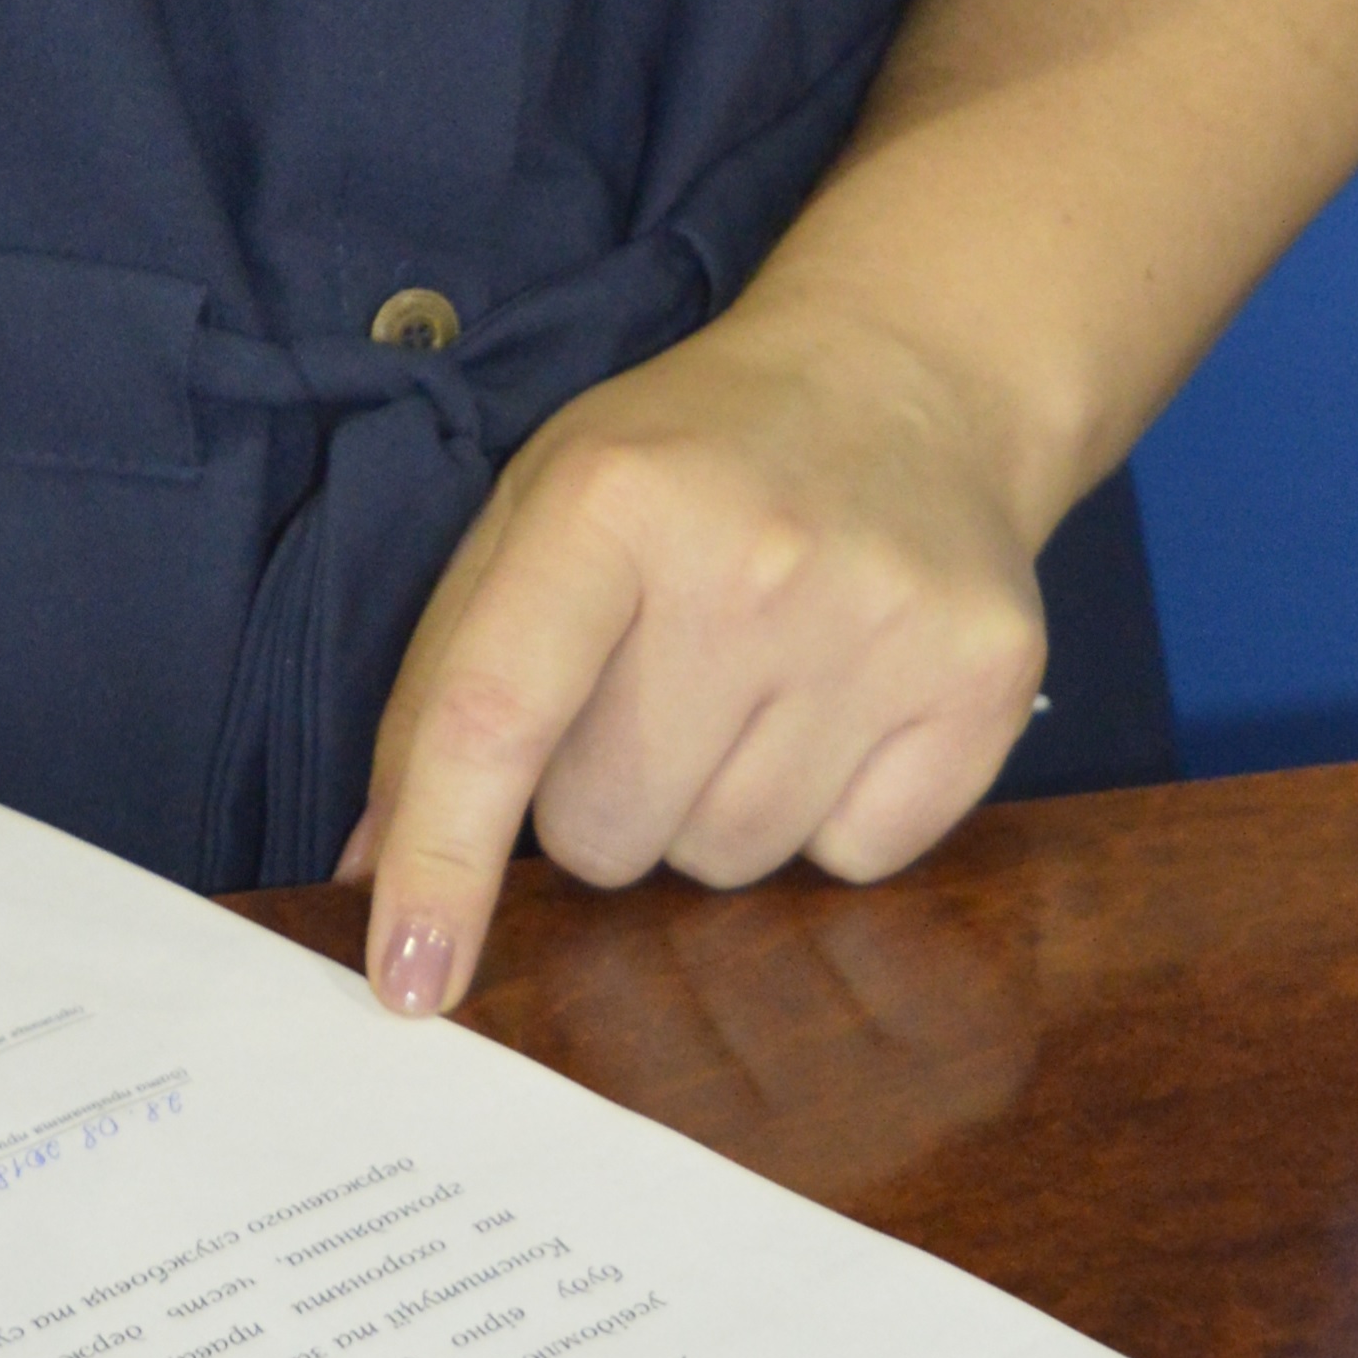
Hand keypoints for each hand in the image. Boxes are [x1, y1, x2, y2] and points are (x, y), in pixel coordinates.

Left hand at [340, 295, 1053, 1018]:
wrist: (905, 378)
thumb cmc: (691, 461)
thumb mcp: (540, 506)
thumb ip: (446, 679)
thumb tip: (372, 872)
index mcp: (608, 496)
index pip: (497, 713)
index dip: (441, 862)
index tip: (412, 980)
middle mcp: (748, 556)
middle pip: (608, 833)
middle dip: (601, 799)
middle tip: (649, 688)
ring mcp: (879, 619)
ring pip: (728, 865)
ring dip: (713, 809)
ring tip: (748, 684)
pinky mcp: (984, 677)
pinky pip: (857, 862)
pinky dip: (831, 815)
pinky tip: (839, 699)